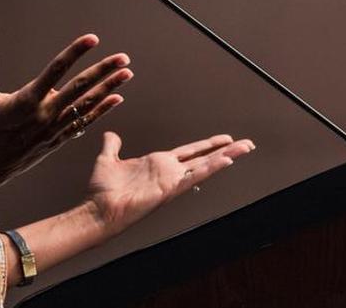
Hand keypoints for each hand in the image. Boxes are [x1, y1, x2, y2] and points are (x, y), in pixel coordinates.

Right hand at [0, 34, 131, 189]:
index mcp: (27, 100)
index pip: (56, 70)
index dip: (75, 53)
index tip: (92, 39)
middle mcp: (45, 114)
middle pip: (80, 87)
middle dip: (103, 71)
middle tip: (123, 58)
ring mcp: (54, 128)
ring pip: (87, 105)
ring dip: (109, 88)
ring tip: (127, 74)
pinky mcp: (58, 140)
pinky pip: (84, 122)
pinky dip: (101, 110)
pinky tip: (117, 99)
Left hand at [85, 131, 255, 236]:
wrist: (98, 210)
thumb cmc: (102, 192)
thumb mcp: (107, 160)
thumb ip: (112, 146)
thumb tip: (111, 135)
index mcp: (158, 164)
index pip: (190, 152)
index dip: (207, 145)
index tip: (224, 139)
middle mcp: (169, 172)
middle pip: (204, 158)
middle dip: (226, 151)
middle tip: (246, 144)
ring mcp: (172, 181)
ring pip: (205, 165)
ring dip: (226, 157)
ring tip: (245, 148)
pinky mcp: (170, 189)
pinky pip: (195, 176)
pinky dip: (211, 168)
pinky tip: (226, 160)